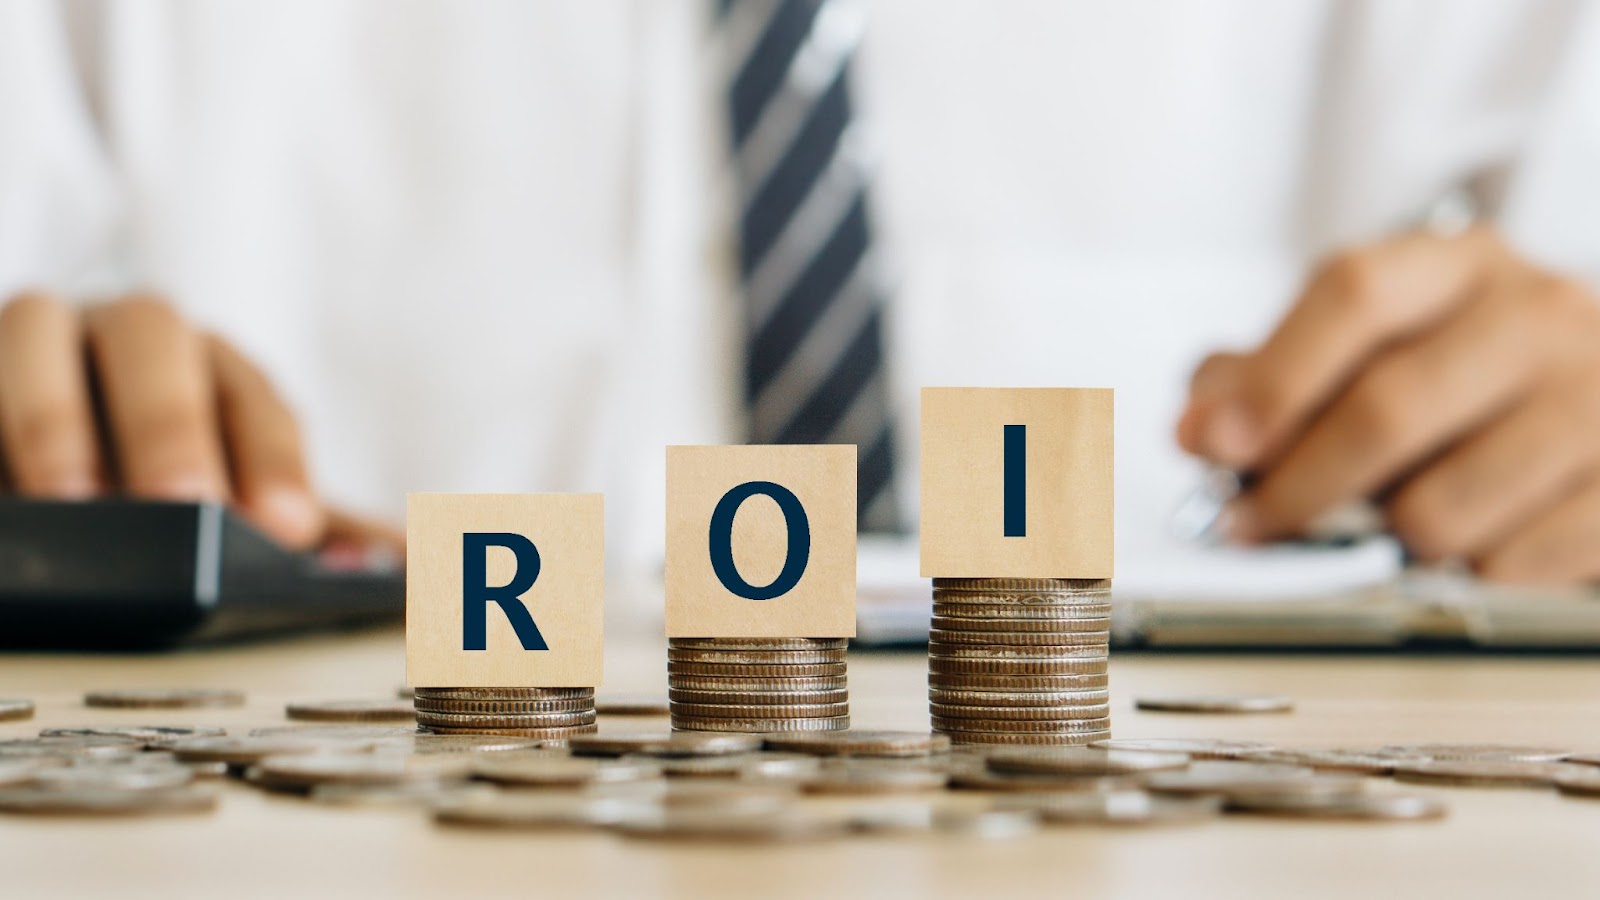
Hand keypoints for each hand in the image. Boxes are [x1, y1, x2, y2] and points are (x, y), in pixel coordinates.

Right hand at [0, 290, 329, 548]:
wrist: (48, 465)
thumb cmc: (163, 487)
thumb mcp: (242, 508)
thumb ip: (326, 537)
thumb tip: (414, 574)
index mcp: (213, 366)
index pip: (255, 397)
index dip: (274, 458)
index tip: (286, 529)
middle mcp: (124, 336)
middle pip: (153, 341)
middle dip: (172, 423)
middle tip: (186, 508)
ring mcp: (33, 343)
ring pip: (37, 333)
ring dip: (54, 416)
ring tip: (73, 503)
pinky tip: (4, 498)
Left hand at [1176, 227, 1599, 583]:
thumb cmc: (1478, 379)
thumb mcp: (1381, 346)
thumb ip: (1277, 372)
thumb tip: (1201, 420)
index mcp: (1459, 266)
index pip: (1354, 294)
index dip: (1272, 378)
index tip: (1212, 442)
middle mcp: (1539, 314)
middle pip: (1386, 407)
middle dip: (1297, 485)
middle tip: (1252, 524)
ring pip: (1441, 507)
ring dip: (1392, 540)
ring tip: (1399, 524)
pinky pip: (1510, 564)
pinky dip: (1469, 573)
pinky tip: (1481, 540)